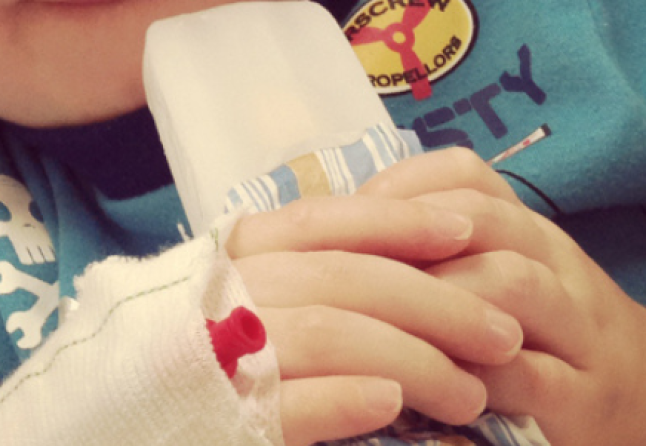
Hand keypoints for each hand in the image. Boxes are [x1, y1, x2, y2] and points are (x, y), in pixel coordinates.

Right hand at [226, 185, 525, 445]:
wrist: (141, 430)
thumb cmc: (216, 360)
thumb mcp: (255, 298)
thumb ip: (313, 274)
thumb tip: (417, 255)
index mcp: (232, 256)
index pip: (320, 221)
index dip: (397, 220)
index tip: (467, 230)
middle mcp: (221, 295)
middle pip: (342, 277)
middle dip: (436, 301)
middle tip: (503, 334)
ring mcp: (215, 356)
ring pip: (329, 333)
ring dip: (413, 359)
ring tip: (470, 392)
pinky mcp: (220, 417)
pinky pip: (288, 401)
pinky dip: (345, 398)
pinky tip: (392, 406)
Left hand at [361, 148, 645, 445]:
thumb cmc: (558, 335)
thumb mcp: (514, 273)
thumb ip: (446, 250)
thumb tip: (335, 231)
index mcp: (529, 231)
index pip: (466, 174)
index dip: (398, 187)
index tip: (339, 219)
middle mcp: (557, 266)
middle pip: (482, 220)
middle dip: (406, 239)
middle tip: (342, 273)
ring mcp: (578, 331)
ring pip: (509, 283)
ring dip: (437, 299)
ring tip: (382, 324)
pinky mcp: (583, 400)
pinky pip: (526, 377)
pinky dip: (470, 378)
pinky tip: (425, 387)